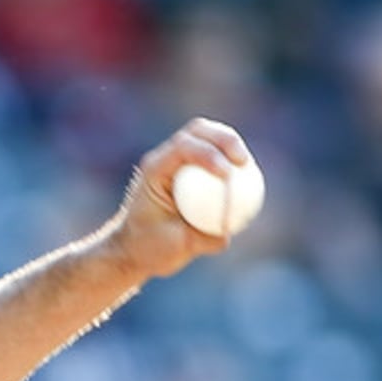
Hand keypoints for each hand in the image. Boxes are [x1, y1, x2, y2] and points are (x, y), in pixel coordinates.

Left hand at [114, 117, 255, 278]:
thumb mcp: (175, 249)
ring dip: (232, 144)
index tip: (227, 174)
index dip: (209, 154)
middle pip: (198, 131)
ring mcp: (178, 162)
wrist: (134, 249)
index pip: (182, 148)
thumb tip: (228, 232)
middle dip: (225, 139)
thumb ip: (202, 240)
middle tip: (243, 162)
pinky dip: (232, 161)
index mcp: (154, 171)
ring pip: (209, 137)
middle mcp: (165, 159)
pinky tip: (248, 176)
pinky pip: (217, 156)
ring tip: (247, 166)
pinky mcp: (192, 170)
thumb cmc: (150, 248)